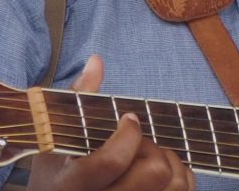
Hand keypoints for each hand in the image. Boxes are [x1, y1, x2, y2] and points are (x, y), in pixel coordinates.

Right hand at [29, 55, 196, 190]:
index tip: (129, 119)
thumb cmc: (56, 170)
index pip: (113, 160)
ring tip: (149, 159)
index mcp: (72, 185)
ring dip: (170, 163)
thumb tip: (96, 60)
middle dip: (153, 147)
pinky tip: (163, 172)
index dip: (129, 133)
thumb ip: (79, 97)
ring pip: (175, 185)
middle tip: (139, 144)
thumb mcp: (57, 136)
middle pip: (155, 172)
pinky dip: (182, 178)